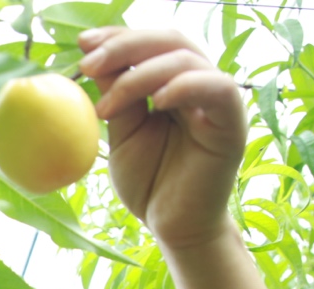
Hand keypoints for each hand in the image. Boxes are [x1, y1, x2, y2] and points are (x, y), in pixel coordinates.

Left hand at [78, 28, 247, 249]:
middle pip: (169, 41)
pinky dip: (186, 86)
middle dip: (125, 46)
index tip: (82, 43)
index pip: (150, 43)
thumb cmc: (149, 182)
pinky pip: (217, 88)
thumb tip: (92, 57)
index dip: (118, 37)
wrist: (173, 227)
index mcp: (172, 82)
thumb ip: (116, 97)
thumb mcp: (122, 135)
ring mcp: (217, 100)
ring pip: (187, 59)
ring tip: (105, 107)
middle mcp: (198, 83)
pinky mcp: (231, 122)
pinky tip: (157, 102)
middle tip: (88, 63)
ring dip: (141, 74)